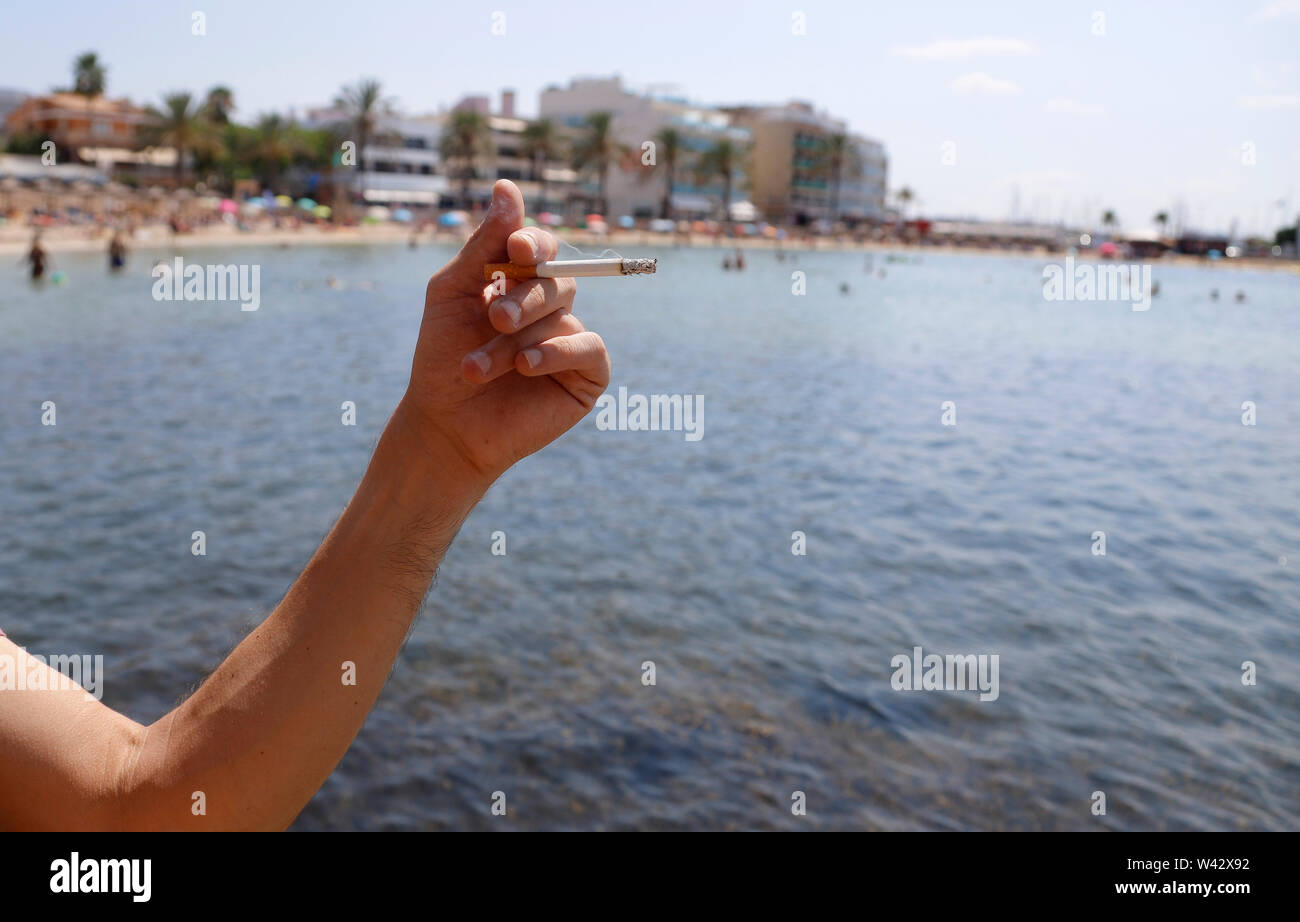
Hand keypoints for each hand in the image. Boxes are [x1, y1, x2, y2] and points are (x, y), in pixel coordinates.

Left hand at [401, 180, 610, 487]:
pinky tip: (526, 366)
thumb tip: (508, 187)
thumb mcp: (453, 294)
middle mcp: (550, 307)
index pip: (542, 247)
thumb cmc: (442, 359)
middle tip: (494, 318)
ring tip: (477, 367)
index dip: (534, 241)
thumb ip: (484, 245)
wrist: (444, 425)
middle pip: (558, 278)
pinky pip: (590, 347)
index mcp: (519, 281)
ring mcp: (571, 339)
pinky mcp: (587, 375)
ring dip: (516, 340)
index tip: (517, 248)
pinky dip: (557, 352)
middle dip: (524, 297)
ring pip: (563, 317)